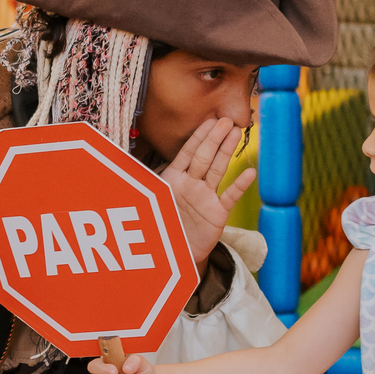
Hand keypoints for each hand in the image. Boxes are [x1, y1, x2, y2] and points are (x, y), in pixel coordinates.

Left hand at [160, 118, 255, 270]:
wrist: (175, 253)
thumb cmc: (163, 225)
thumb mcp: (150, 203)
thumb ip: (145, 188)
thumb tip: (124, 169)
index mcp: (173, 178)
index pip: (187, 152)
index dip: (198, 137)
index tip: (209, 120)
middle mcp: (191, 184)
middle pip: (204, 157)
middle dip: (214, 138)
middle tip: (226, 120)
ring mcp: (206, 196)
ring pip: (218, 170)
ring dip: (227, 151)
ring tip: (236, 133)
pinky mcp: (217, 213)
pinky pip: (230, 196)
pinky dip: (239, 185)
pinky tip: (250, 173)